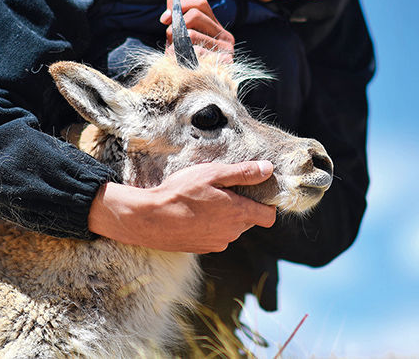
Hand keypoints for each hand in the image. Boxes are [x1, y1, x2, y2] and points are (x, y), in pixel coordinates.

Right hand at [88, 161, 276, 252]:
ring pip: (231, 228)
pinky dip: (210, 226)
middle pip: (248, 220)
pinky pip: (215, 236)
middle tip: (221, 189)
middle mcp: (232, 233)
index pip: (269, 216)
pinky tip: (194, 214)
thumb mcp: (213, 174)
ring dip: (224, 216)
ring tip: (203, 201)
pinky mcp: (202, 248)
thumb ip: (243, 173)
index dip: (266, 203)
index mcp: (238, 213)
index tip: (255, 191)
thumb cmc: (180, 193)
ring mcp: (217, 243)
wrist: (149, 219)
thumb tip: (268, 169)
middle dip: (241, 205)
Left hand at [160, 0, 234, 62]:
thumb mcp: (179, 39)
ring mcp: (227, 50)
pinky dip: (181, 58)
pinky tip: (181, 65)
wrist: (199, 93)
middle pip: (194, 16)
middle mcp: (225, 36)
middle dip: (174, 26)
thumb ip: (177, 18)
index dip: (180, 6)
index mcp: (216, 26)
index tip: (164, 18)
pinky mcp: (224, 64)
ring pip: (191, 35)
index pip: (200, 3)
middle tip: (168, 39)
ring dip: (176, 45)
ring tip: (173, 56)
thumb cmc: (186, 63)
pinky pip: (195, 52)